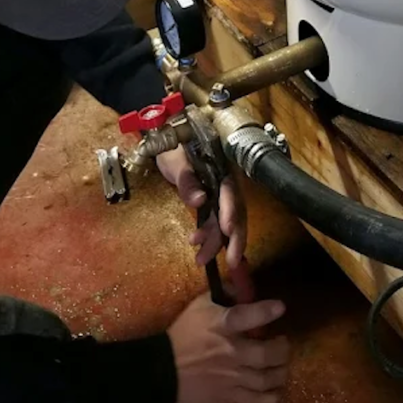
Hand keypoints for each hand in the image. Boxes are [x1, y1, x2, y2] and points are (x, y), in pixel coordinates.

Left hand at [157, 146, 246, 268]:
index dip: (231, 211)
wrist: (167, 140)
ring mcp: (219, 193)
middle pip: (236, 211)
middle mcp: (225, 182)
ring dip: (216, 242)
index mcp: (221, 167)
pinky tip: (196, 244)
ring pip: (224, 221)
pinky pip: (214, 221)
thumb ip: (187, 180)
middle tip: (233, 262)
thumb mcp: (176, 161)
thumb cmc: (173, 146)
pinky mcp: (212, 201)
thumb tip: (199, 200)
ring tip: (201, 259)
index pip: (230, 191)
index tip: (228, 230)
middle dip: (235, 238)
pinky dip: (208, 235)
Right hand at [168, 294, 288, 402]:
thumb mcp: (200, 305)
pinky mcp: (228, 395)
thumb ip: (225, 294)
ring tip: (281, 366)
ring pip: (266, 379)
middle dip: (282, 349)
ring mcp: (230, 376)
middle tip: (282, 344)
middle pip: (266, 354)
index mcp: (221, 326)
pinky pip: (256, 400)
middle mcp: (230, 352)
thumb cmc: (185, 333)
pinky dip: (271, 397)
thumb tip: (245, 289)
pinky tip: (275, 390)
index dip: (265, 311)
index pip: (246, 316)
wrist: (163, 368)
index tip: (280, 308)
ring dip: (280, 372)